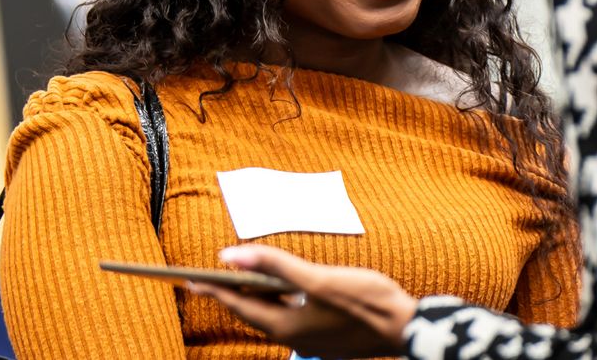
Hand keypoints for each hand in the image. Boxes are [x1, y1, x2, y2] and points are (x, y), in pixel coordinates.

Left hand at [189, 245, 418, 358]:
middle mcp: (294, 337)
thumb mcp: (317, 277)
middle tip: (210, 279)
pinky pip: (293, 319)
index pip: (239, 305)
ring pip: (274, 316)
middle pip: (255, 313)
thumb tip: (229, 256)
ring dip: (257, 298)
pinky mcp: (327, 338)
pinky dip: (281, 303)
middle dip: (231, 294)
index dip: (214, 290)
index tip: (191, 280)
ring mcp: (312, 341)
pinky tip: (288, 292)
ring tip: (242, 282)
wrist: (405, 327)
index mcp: (287, 325)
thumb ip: (274, 265)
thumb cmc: (364, 300)